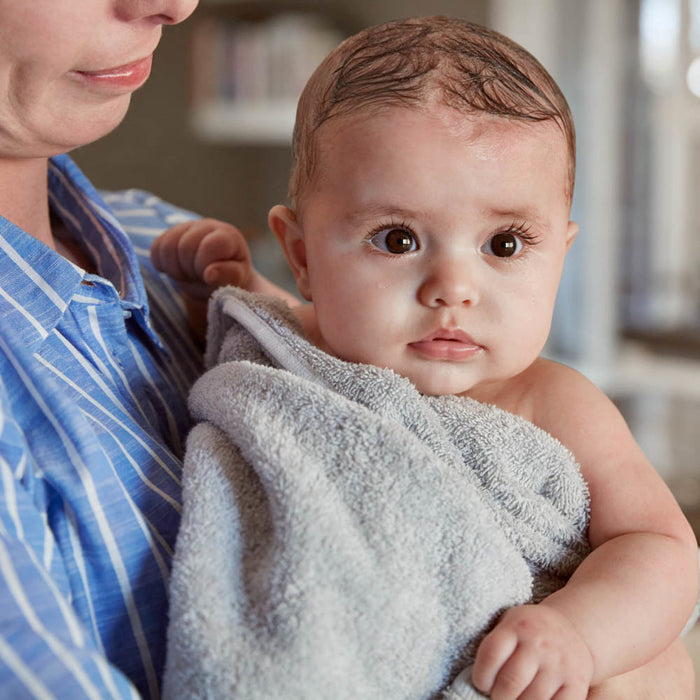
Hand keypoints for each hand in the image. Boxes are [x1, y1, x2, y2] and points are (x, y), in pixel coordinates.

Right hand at [150, 218, 252, 300]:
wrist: (216, 280)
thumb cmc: (230, 279)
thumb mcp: (236, 282)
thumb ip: (228, 276)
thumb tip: (210, 274)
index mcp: (228, 236)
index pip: (208, 246)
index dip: (203, 266)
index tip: (209, 277)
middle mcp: (207, 226)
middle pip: (185, 246)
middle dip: (190, 269)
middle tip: (199, 278)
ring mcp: (187, 228)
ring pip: (167, 246)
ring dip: (175, 269)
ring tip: (189, 275)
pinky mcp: (170, 235)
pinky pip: (156, 248)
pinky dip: (162, 265)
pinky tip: (177, 271)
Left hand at [472, 604, 593, 698]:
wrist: (571, 627)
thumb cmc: (528, 632)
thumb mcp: (510, 625)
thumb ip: (496, 647)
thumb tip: (478, 683)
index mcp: (518, 625)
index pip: (491, 654)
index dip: (481, 676)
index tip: (482, 683)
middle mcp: (540, 642)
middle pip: (510, 682)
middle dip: (498, 696)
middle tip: (498, 696)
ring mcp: (560, 663)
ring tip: (515, 698)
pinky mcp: (577, 682)